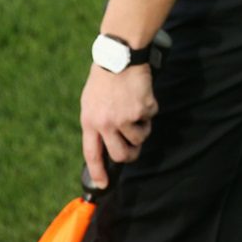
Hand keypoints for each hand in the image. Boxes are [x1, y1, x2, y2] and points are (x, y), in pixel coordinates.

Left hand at [80, 63, 157, 188]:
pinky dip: (150, 108)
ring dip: (142, 128)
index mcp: (90, 121)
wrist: (120, 57)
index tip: (103, 184)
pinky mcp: (142, 109)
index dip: (98, 172)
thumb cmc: (105, 78)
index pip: (93, 154)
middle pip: (120, 154)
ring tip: (138, 111)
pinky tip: (142, 95)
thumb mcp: (91, 102)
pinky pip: (151, 117)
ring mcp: (125, 117)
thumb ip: (97, 122)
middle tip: (134, 149)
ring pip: (140, 138)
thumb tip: (106, 142)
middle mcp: (106, 123)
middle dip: (130, 155)